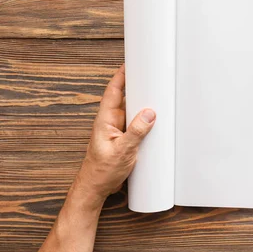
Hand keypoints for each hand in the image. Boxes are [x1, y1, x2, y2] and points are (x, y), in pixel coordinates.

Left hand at [72, 64, 155, 208]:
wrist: (95, 189)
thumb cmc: (101, 171)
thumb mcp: (122, 151)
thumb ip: (136, 132)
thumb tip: (149, 113)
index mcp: (105, 120)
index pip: (114, 91)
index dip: (121, 76)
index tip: (130, 62)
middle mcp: (110, 122)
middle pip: (124, 98)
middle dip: (135, 85)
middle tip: (149, 74)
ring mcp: (116, 131)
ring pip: (131, 111)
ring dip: (141, 104)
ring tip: (156, 95)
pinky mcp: (123, 139)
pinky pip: (134, 124)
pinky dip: (143, 119)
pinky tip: (153, 120)